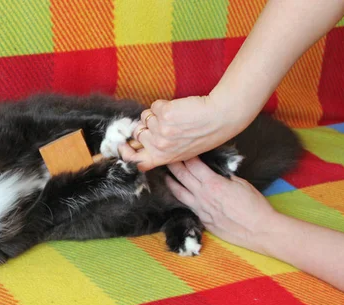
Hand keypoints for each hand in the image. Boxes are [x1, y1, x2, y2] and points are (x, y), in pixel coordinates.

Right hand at [118, 94, 249, 170]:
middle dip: (147, 126)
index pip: (135, 161)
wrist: (220, 118)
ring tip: (176, 117)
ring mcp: (160, 129)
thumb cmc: (203, 135)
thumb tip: (141, 141)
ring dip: (157, 114)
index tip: (123, 145)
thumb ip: (162, 150)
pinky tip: (179, 109)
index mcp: (162, 158)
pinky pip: (155, 105)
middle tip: (165, 125)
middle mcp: (159, 146)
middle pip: (138, 133)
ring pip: (146, 117)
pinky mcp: (164, 113)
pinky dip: (164, 104)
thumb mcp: (181, 152)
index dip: (125, 152)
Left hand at [165, 157, 277, 253]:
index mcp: (212, 183)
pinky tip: (178, 195)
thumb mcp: (241, 183)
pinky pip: (187, 206)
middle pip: (182, 176)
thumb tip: (216, 170)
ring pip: (178, 193)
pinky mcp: (202, 220)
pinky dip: (181, 198)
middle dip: (173, 165)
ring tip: (164, 175)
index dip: (187, 155)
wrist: (258, 230)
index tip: (182, 148)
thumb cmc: (254, 205)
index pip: (193, 165)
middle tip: (165, 157)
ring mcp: (200, 209)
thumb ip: (224, 175)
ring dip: (170, 182)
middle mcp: (202, 196)